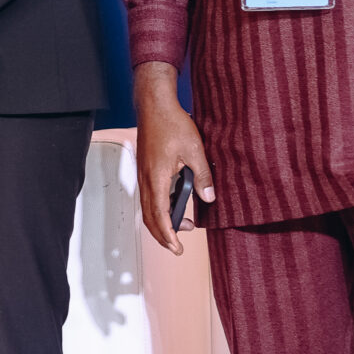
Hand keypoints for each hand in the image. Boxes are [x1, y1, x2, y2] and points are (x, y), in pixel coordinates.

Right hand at [135, 61, 215, 254]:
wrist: (154, 104)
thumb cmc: (172, 124)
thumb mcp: (195, 150)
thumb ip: (202, 176)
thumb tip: (209, 199)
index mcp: (156, 177)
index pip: (159, 215)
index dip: (167, 235)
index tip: (177, 248)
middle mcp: (146, 179)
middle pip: (149, 216)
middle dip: (162, 235)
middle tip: (178, 247)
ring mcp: (144, 174)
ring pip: (148, 207)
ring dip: (162, 221)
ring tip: (183, 225)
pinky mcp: (146, 168)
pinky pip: (150, 195)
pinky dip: (160, 207)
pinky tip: (176, 204)